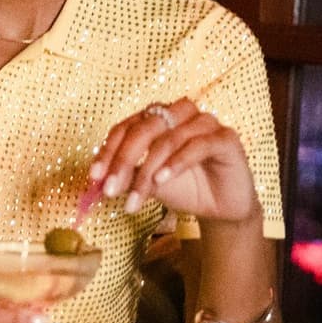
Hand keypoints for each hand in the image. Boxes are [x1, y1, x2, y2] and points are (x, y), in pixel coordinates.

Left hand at [91, 98, 259, 222]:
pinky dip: (176, 163)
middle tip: (110, 189)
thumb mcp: (148, 183)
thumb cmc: (184, 188)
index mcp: (159, 117)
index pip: (127, 127)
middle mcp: (181, 113)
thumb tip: (98, 179)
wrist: (220, 209)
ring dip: (148, 169)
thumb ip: (127, 176)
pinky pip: (198, 145)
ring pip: (169, 138)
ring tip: (137, 197)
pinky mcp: (226, 139)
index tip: (94, 176)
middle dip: (123, 160)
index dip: (107, 151)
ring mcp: (206, 123)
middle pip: (145, 127)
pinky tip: (162, 180)